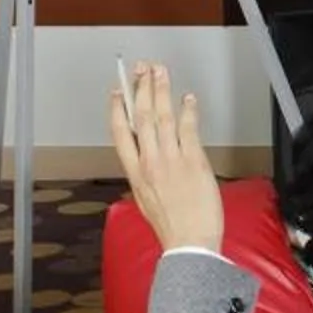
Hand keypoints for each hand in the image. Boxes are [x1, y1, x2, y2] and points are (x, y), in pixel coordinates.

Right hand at [108, 61, 224, 255]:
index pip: (120, 133)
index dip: (117, 109)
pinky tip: (188, 98)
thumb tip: (146, 159)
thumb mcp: (146, 199)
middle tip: (142, 69)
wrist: (190, 243)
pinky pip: (189, 129)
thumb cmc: (172, 226)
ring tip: (161, 72)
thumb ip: (145, 175)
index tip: (118, 92)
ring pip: (163, 117)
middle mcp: (150, 163)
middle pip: (141, 117)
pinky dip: (188, 110)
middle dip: (141, 89)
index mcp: (135, 173)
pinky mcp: (194, 161)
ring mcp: (171, 160)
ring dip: (162, 90)